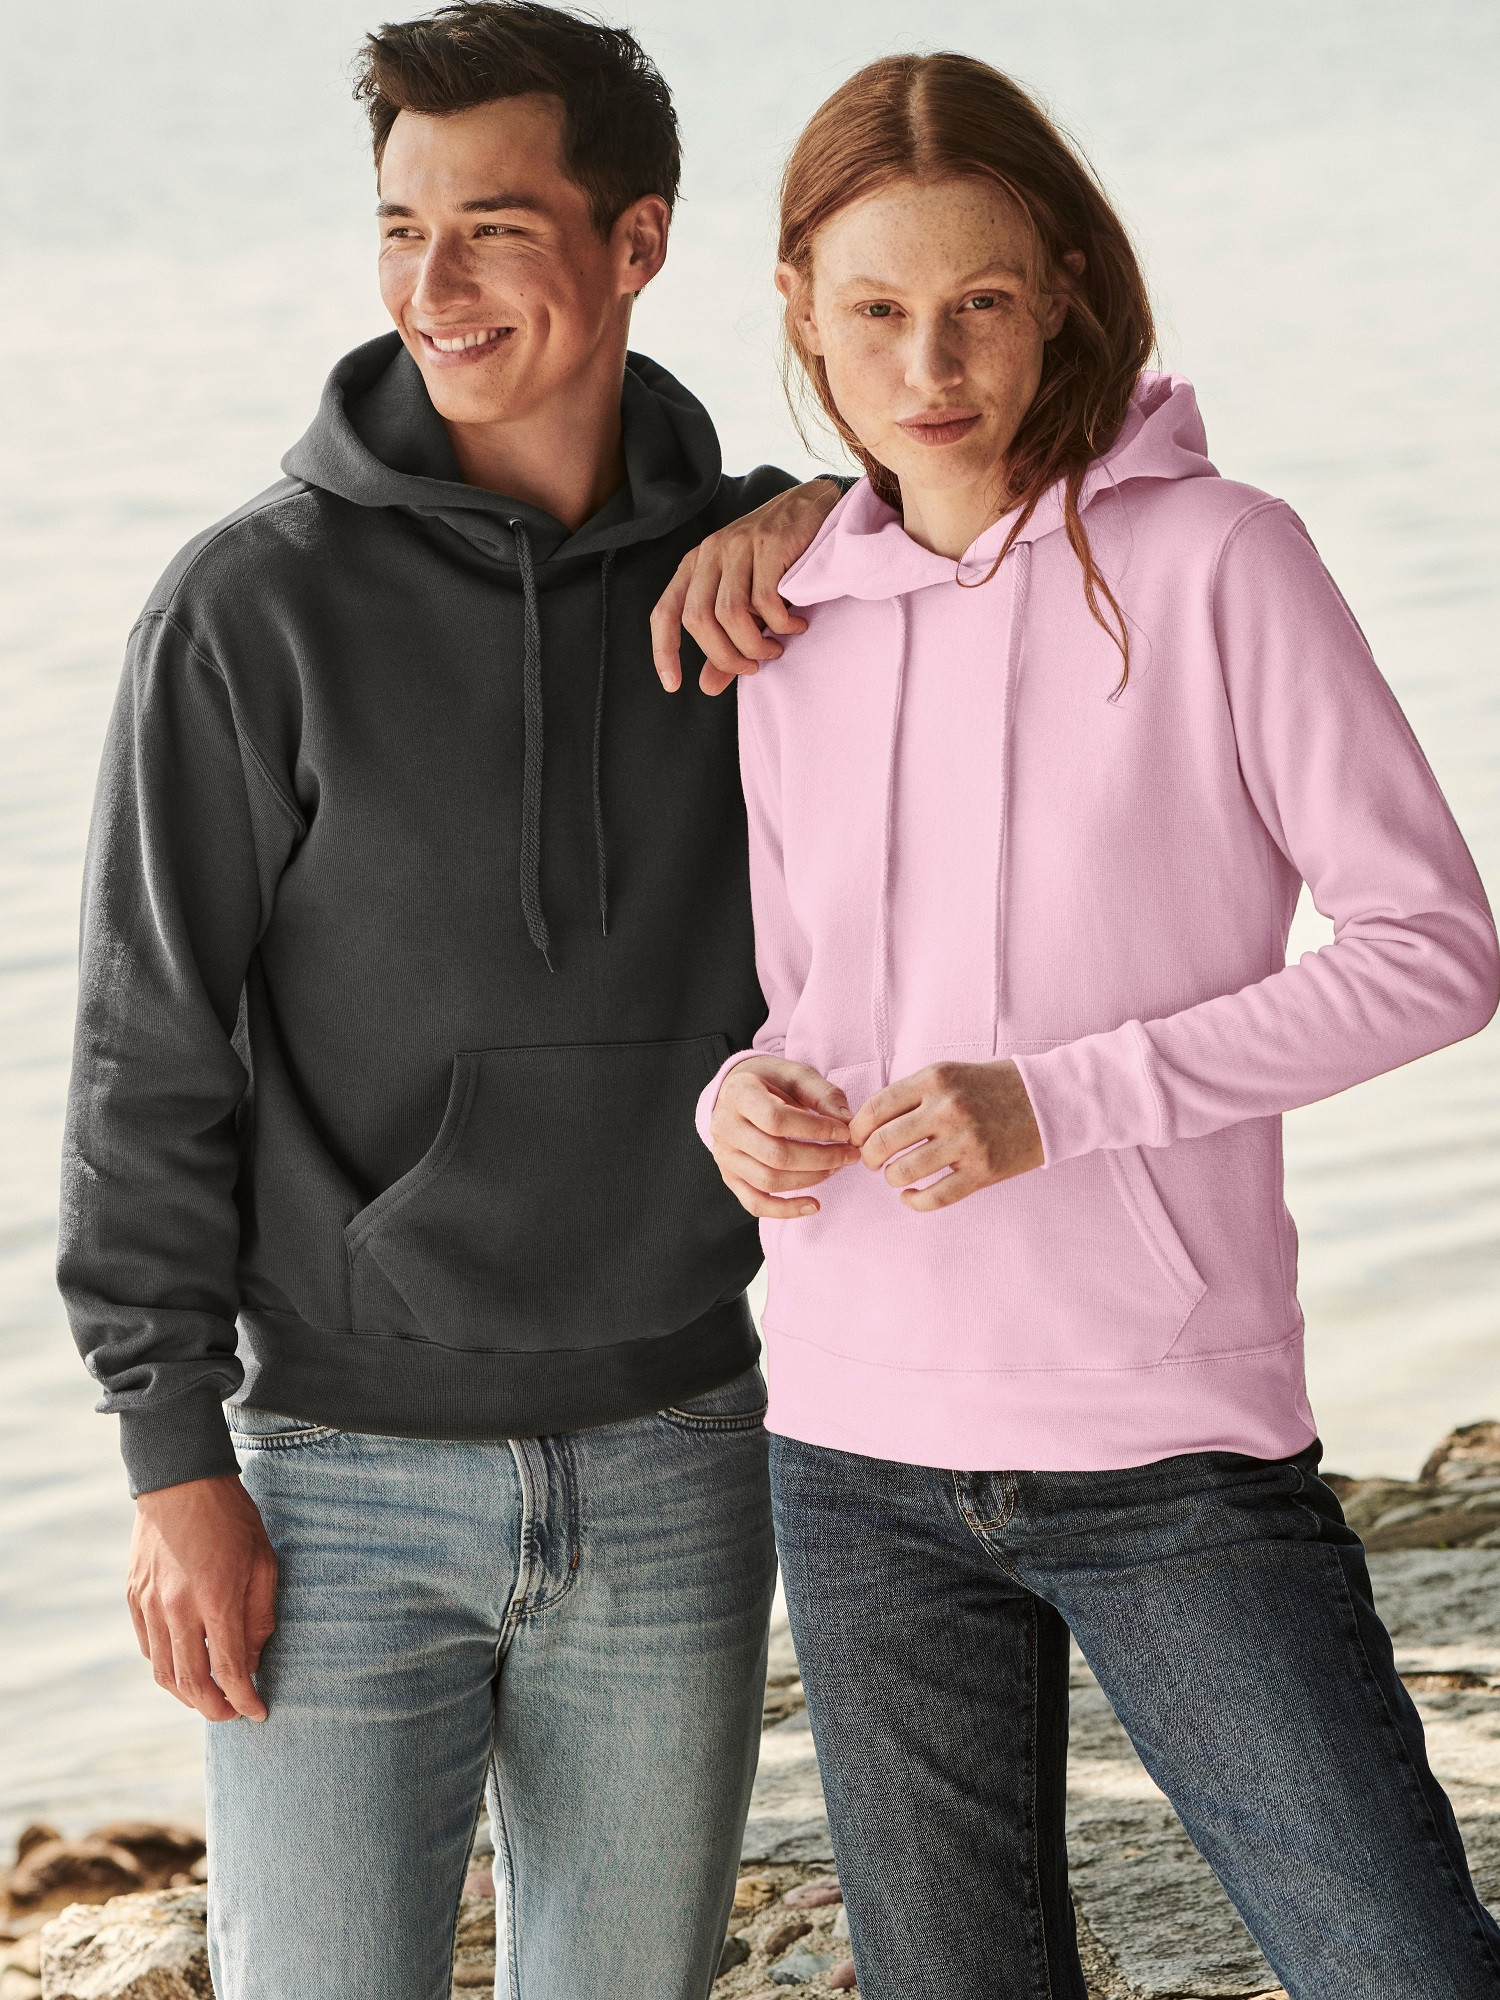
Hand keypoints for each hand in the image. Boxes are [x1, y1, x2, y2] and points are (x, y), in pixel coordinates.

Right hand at [127, 1473, 278, 1722]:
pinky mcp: (134, 1596)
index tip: (259, 1712)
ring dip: (187, 1695)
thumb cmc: (232, 1518)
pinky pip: (148, 1648)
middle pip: (192, 1683)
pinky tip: (185, 1666)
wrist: (181, 1479)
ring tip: (209, 1698)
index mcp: (217, 1599)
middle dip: (215, 1709)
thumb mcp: (264, 1561)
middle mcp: (178, 1608)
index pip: (231, 1670)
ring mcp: (150, 1604)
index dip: (246, 1700)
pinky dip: (166, 1667)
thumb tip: (253, 1661)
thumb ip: (259, 1616)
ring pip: (163, 1672)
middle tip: (233, 1715)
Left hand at [652, 478, 842, 695]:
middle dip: (723, 656)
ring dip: (753, 645)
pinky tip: (795, 627)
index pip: (665, 613)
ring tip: (774, 650)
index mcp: (695, 566)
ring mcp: (738, 546)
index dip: (663, 652)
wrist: (815, 508)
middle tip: (751, 668)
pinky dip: (780, 625)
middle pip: (698, 619)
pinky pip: (765, 600)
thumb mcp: (747, 602)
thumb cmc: (778, 561)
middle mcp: (710, 553)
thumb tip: (707, 686)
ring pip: (730, 613)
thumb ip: (726, 642)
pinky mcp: (769, 544)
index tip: (673, 685)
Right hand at [710, 1055, 860, 1218]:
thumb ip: (822, 1094)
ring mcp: (725, 1157)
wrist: (737, 1093)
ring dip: (811, 1179)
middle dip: (821, 1158)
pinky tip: (814, 1204)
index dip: (816, 1129)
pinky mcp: (731, 1178)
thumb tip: (847, 1120)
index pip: (776, 1120)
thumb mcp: (795, 1074)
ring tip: (836, 1167)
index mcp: (738, 1094)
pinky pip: (756, 1203)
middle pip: (775, 1155)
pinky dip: (786, 1210)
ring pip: (769, 1181)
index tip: (845, 1131)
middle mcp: (725, 1128)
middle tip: (849, 1154)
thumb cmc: (770, 1081)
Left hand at [850, 1060, 1043, 1211]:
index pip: (875, 1109)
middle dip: (868, 1157)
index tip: (857, 1139)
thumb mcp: (950, 1074)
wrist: (1050, 1099)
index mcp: (935, 1079)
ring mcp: (966, 1141)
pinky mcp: (984, 1170)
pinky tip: (910, 1196)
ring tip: (896, 1175)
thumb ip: (911, 1093)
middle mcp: (948, 1108)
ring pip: (903, 1172)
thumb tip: (867, 1122)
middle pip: (882, 1143)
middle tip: (872, 1161)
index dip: (857, 1130)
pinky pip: (935, 1197)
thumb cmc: (993, 1086)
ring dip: (891, 1178)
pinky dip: (914, 1201)